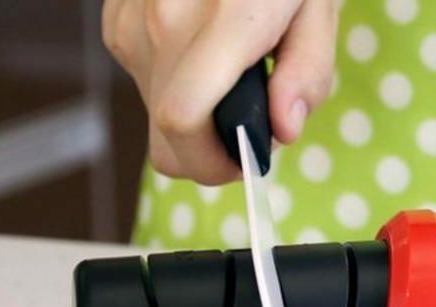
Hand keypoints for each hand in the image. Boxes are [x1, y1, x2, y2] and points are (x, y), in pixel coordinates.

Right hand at [102, 0, 335, 183]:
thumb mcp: (318, 8)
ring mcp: (132, 23)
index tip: (247, 161)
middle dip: (210, 152)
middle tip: (250, 127)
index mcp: (222, 20)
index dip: (213, 163)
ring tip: (233, 73)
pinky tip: (206, 55)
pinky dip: (177, 88)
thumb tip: (285, 130)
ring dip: (197, 117)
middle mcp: (163, 24)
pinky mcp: (117, 22)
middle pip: (166, 136)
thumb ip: (308, 72)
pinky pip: (145, 84)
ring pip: (155, 116)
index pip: (183, 120)